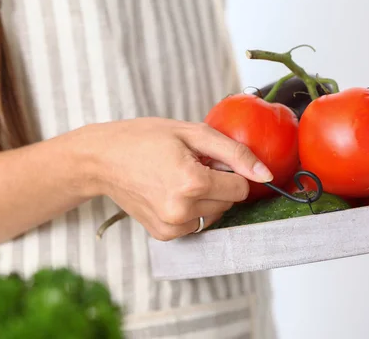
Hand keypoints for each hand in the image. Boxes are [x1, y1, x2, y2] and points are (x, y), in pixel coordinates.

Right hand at [84, 117, 272, 240]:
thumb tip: (265, 174)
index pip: (241, 188)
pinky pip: (196, 224)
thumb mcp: (191, 133)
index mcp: (192, 182)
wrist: (102, 159)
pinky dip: (191, 209)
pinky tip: (169, 192)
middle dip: (217, 184)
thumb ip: (235, 152)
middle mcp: (182, 211)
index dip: (228, 170)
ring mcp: (172, 226)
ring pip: (214, 215)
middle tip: (188, 165)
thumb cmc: (143, 139)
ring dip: (205, 198)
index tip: (207, 159)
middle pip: (228, 203)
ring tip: (176, 178)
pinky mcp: (164, 235)